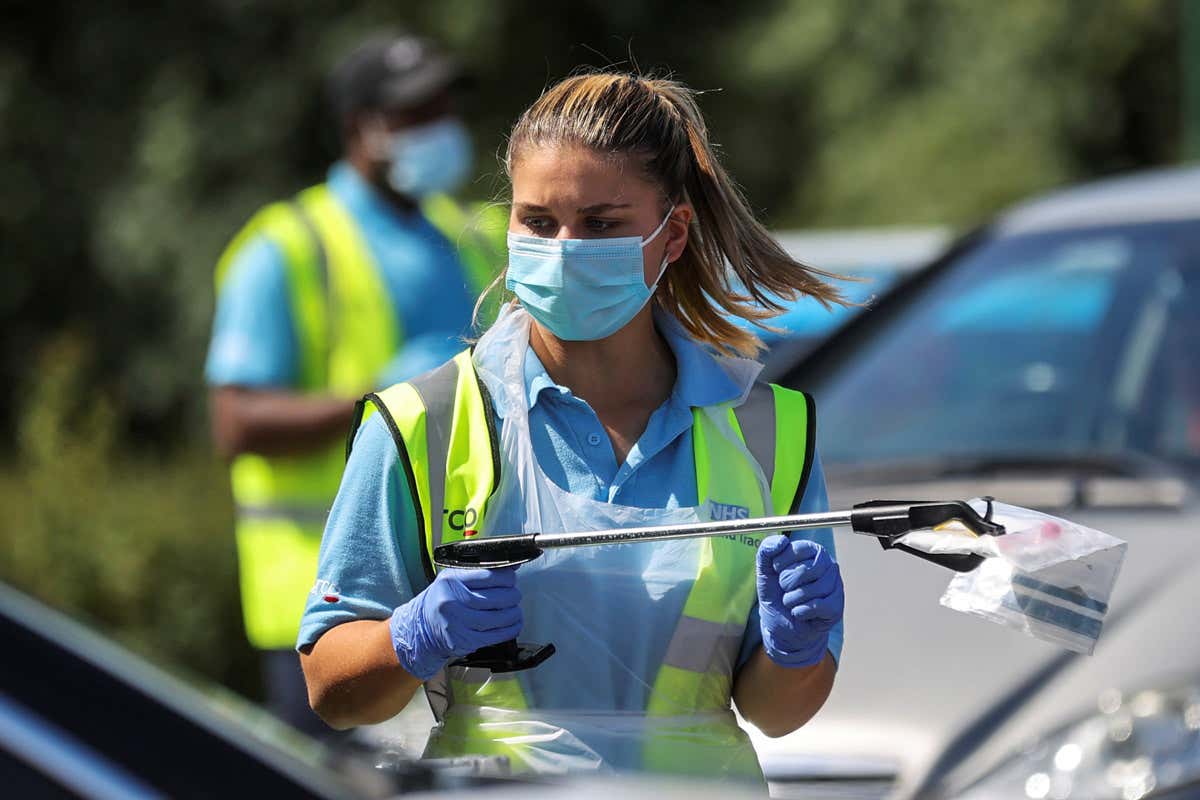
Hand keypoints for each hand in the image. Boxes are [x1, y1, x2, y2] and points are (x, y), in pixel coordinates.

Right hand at [389, 567, 522, 679]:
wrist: (422, 626)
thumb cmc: (442, 600)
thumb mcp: (454, 579)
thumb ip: (480, 572)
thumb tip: (512, 567)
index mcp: (451, 580)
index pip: (489, 575)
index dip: (507, 577)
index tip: (511, 579)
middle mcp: (451, 600)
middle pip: (496, 597)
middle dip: (512, 596)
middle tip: (514, 595)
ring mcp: (457, 622)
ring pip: (498, 617)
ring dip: (513, 614)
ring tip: (515, 611)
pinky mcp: (464, 640)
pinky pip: (495, 635)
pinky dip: (509, 630)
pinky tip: (513, 625)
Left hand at [756, 536, 843, 668]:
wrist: (781, 626)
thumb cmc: (776, 595)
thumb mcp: (764, 571)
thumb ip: (766, 550)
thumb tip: (781, 541)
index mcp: (811, 551)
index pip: (797, 550)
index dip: (781, 564)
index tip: (777, 571)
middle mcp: (828, 565)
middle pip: (806, 570)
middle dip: (787, 583)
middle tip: (785, 589)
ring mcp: (835, 585)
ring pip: (811, 590)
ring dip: (792, 600)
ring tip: (791, 602)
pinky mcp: (836, 606)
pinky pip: (817, 606)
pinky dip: (801, 612)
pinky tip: (799, 612)